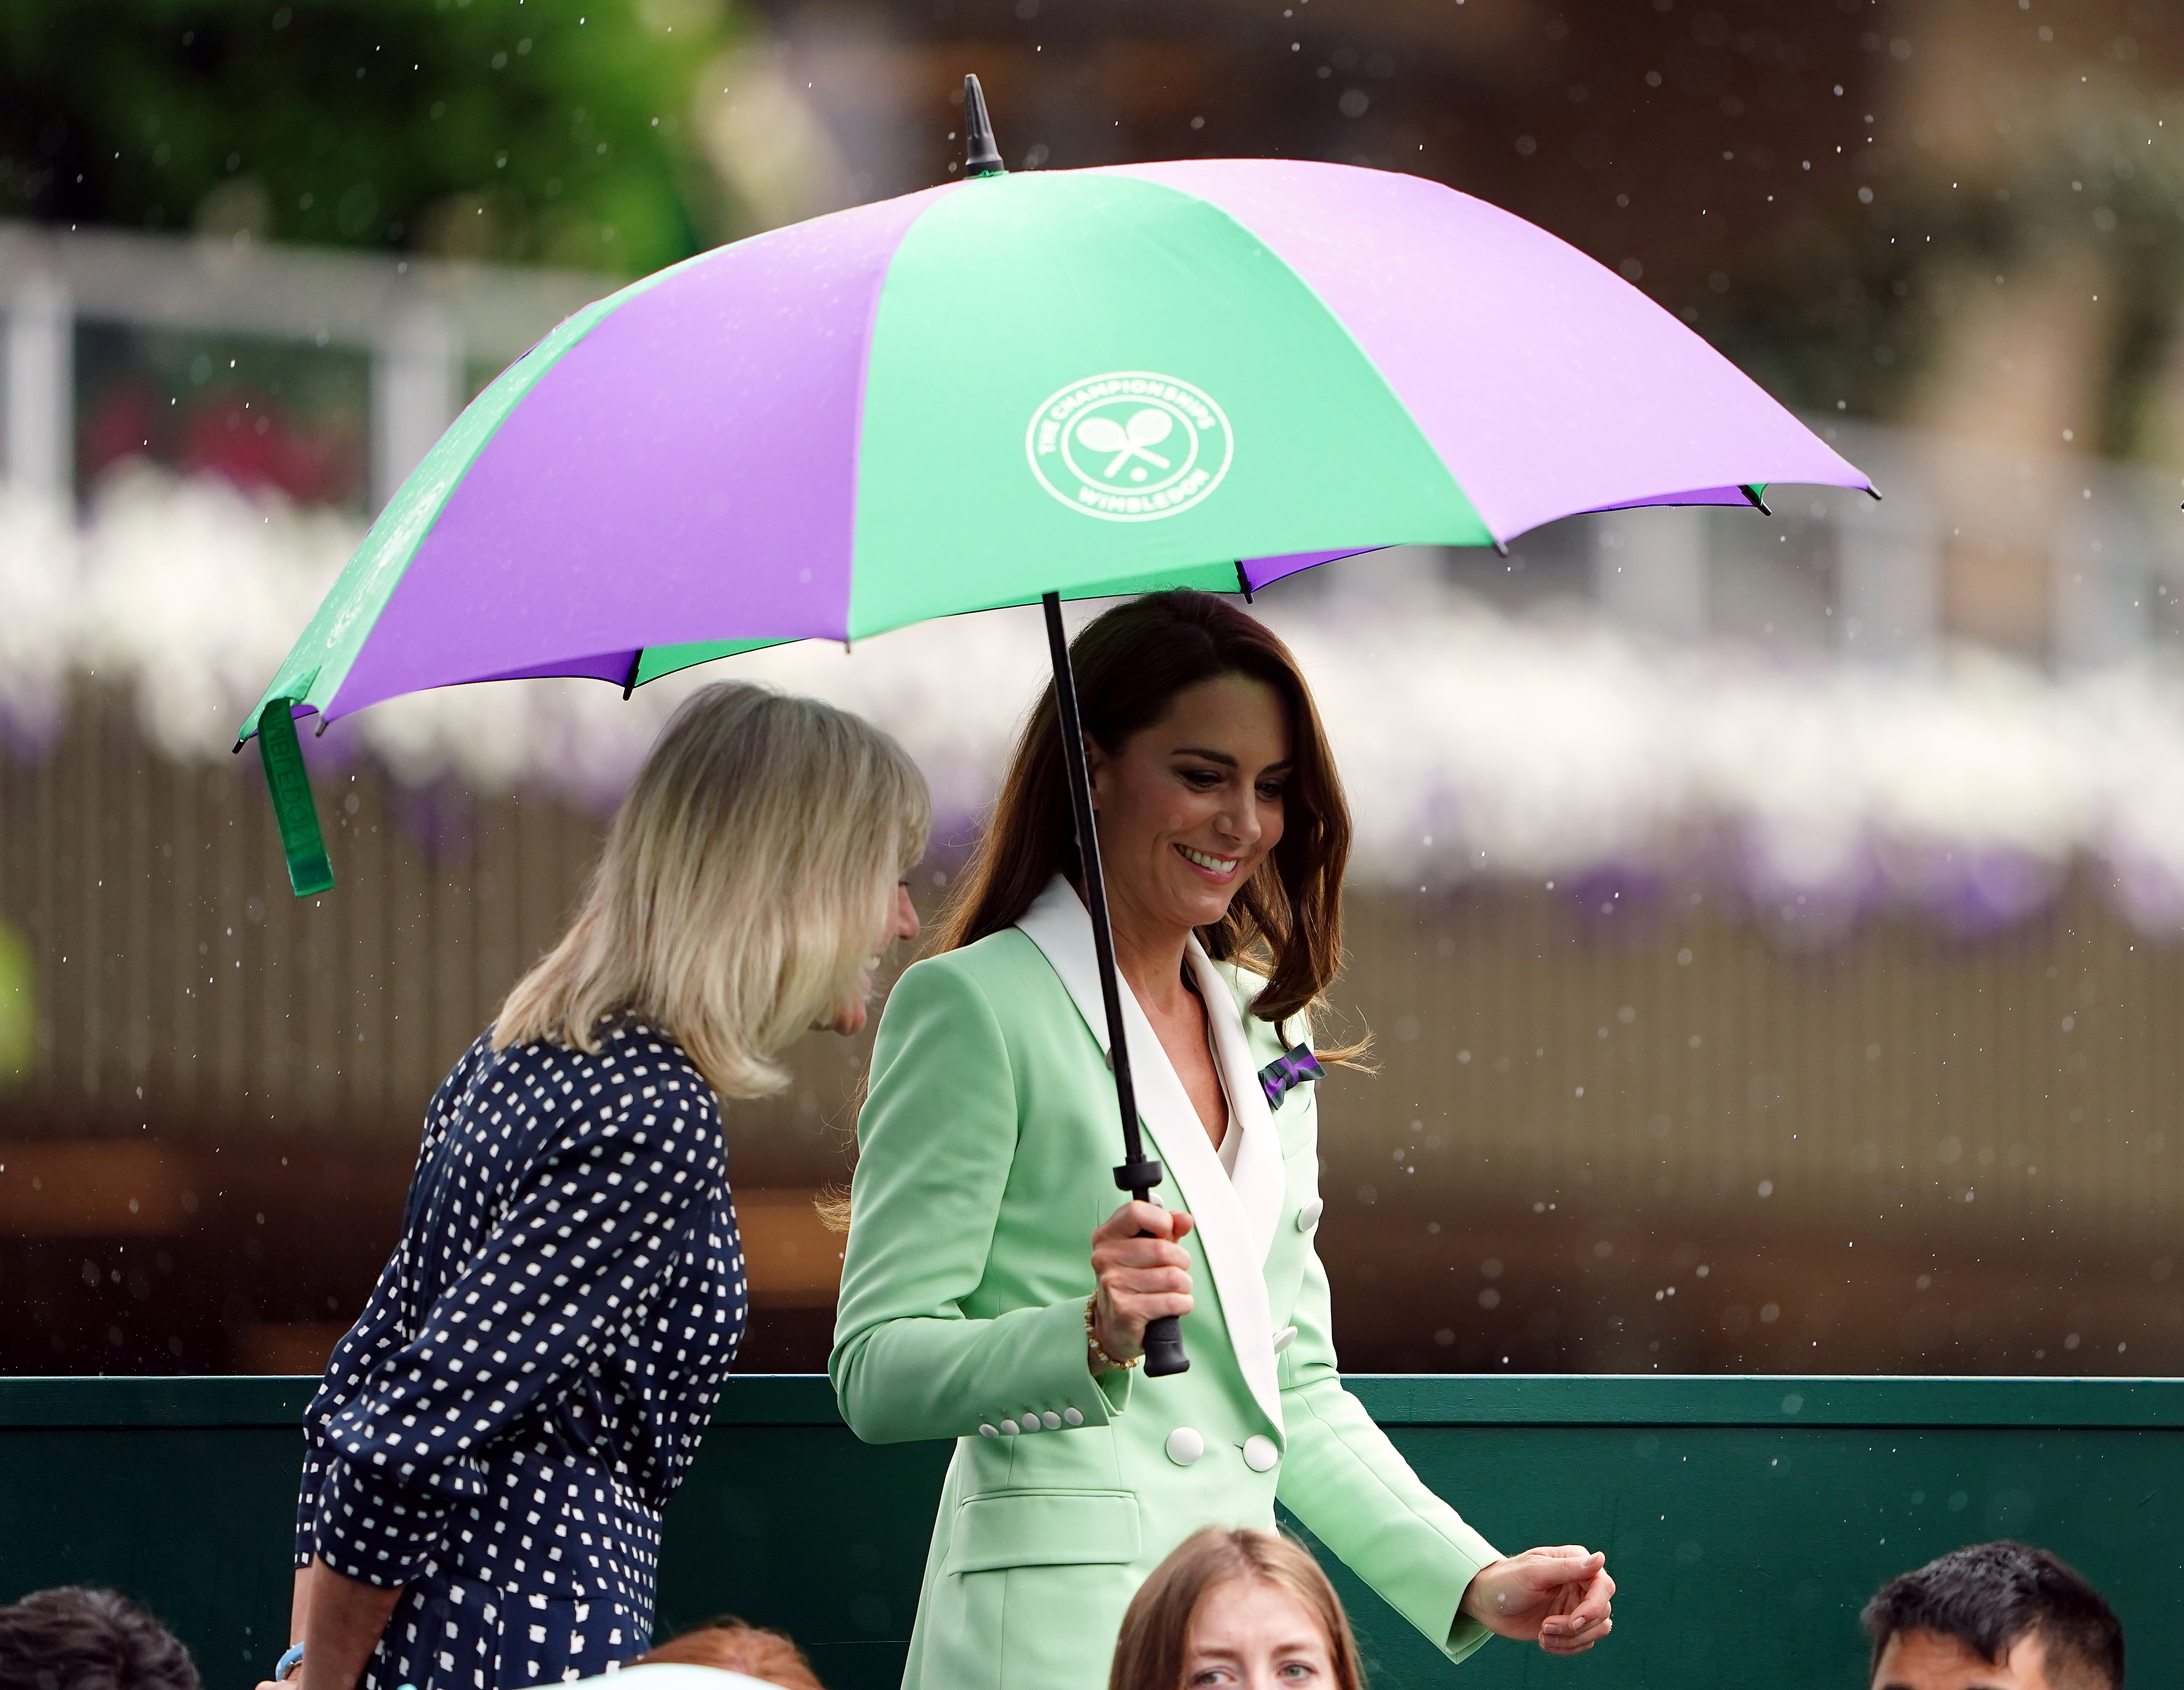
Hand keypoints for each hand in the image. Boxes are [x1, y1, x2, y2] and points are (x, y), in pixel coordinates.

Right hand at [1088, 1199, 1194, 1364]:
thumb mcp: (1149, 1249)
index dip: (1162, 1221)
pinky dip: (1183, 1303)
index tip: (1167, 1234)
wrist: (1116, 1327)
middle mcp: (1104, 1257)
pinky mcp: (1125, 1310)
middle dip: (1181, 1261)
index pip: (1136, 1212)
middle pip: (1162, 1249)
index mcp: (1106, 1236)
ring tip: (1173, 1289)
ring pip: (1172, 1276)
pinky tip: (1173, 1305)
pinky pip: (1173, 1301)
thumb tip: (1184, 1219)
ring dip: (1184, 1285)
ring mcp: (1112, 1284)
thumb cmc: (1135, 1282)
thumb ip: (1168, 1228)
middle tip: (1176, 1270)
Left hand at [1460, 1546, 1614, 1654]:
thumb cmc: (1507, 1580)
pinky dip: (1566, 1648)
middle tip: (1545, 1626)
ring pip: (1597, 1630)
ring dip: (1570, 1639)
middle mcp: (1580, 1584)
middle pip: (1602, 1611)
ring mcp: (1576, 1606)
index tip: (1575, 1621)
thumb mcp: (1534, 1572)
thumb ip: (1568, 1568)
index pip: (1603, 1586)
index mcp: (1575, 1563)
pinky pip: (1584, 1643)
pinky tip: (1543, 1641)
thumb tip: (1600, 1558)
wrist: (1487, 1603)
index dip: (1594, 1607)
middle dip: (1575, 1626)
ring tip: (1543, 1635)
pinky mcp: (1569, 1626)